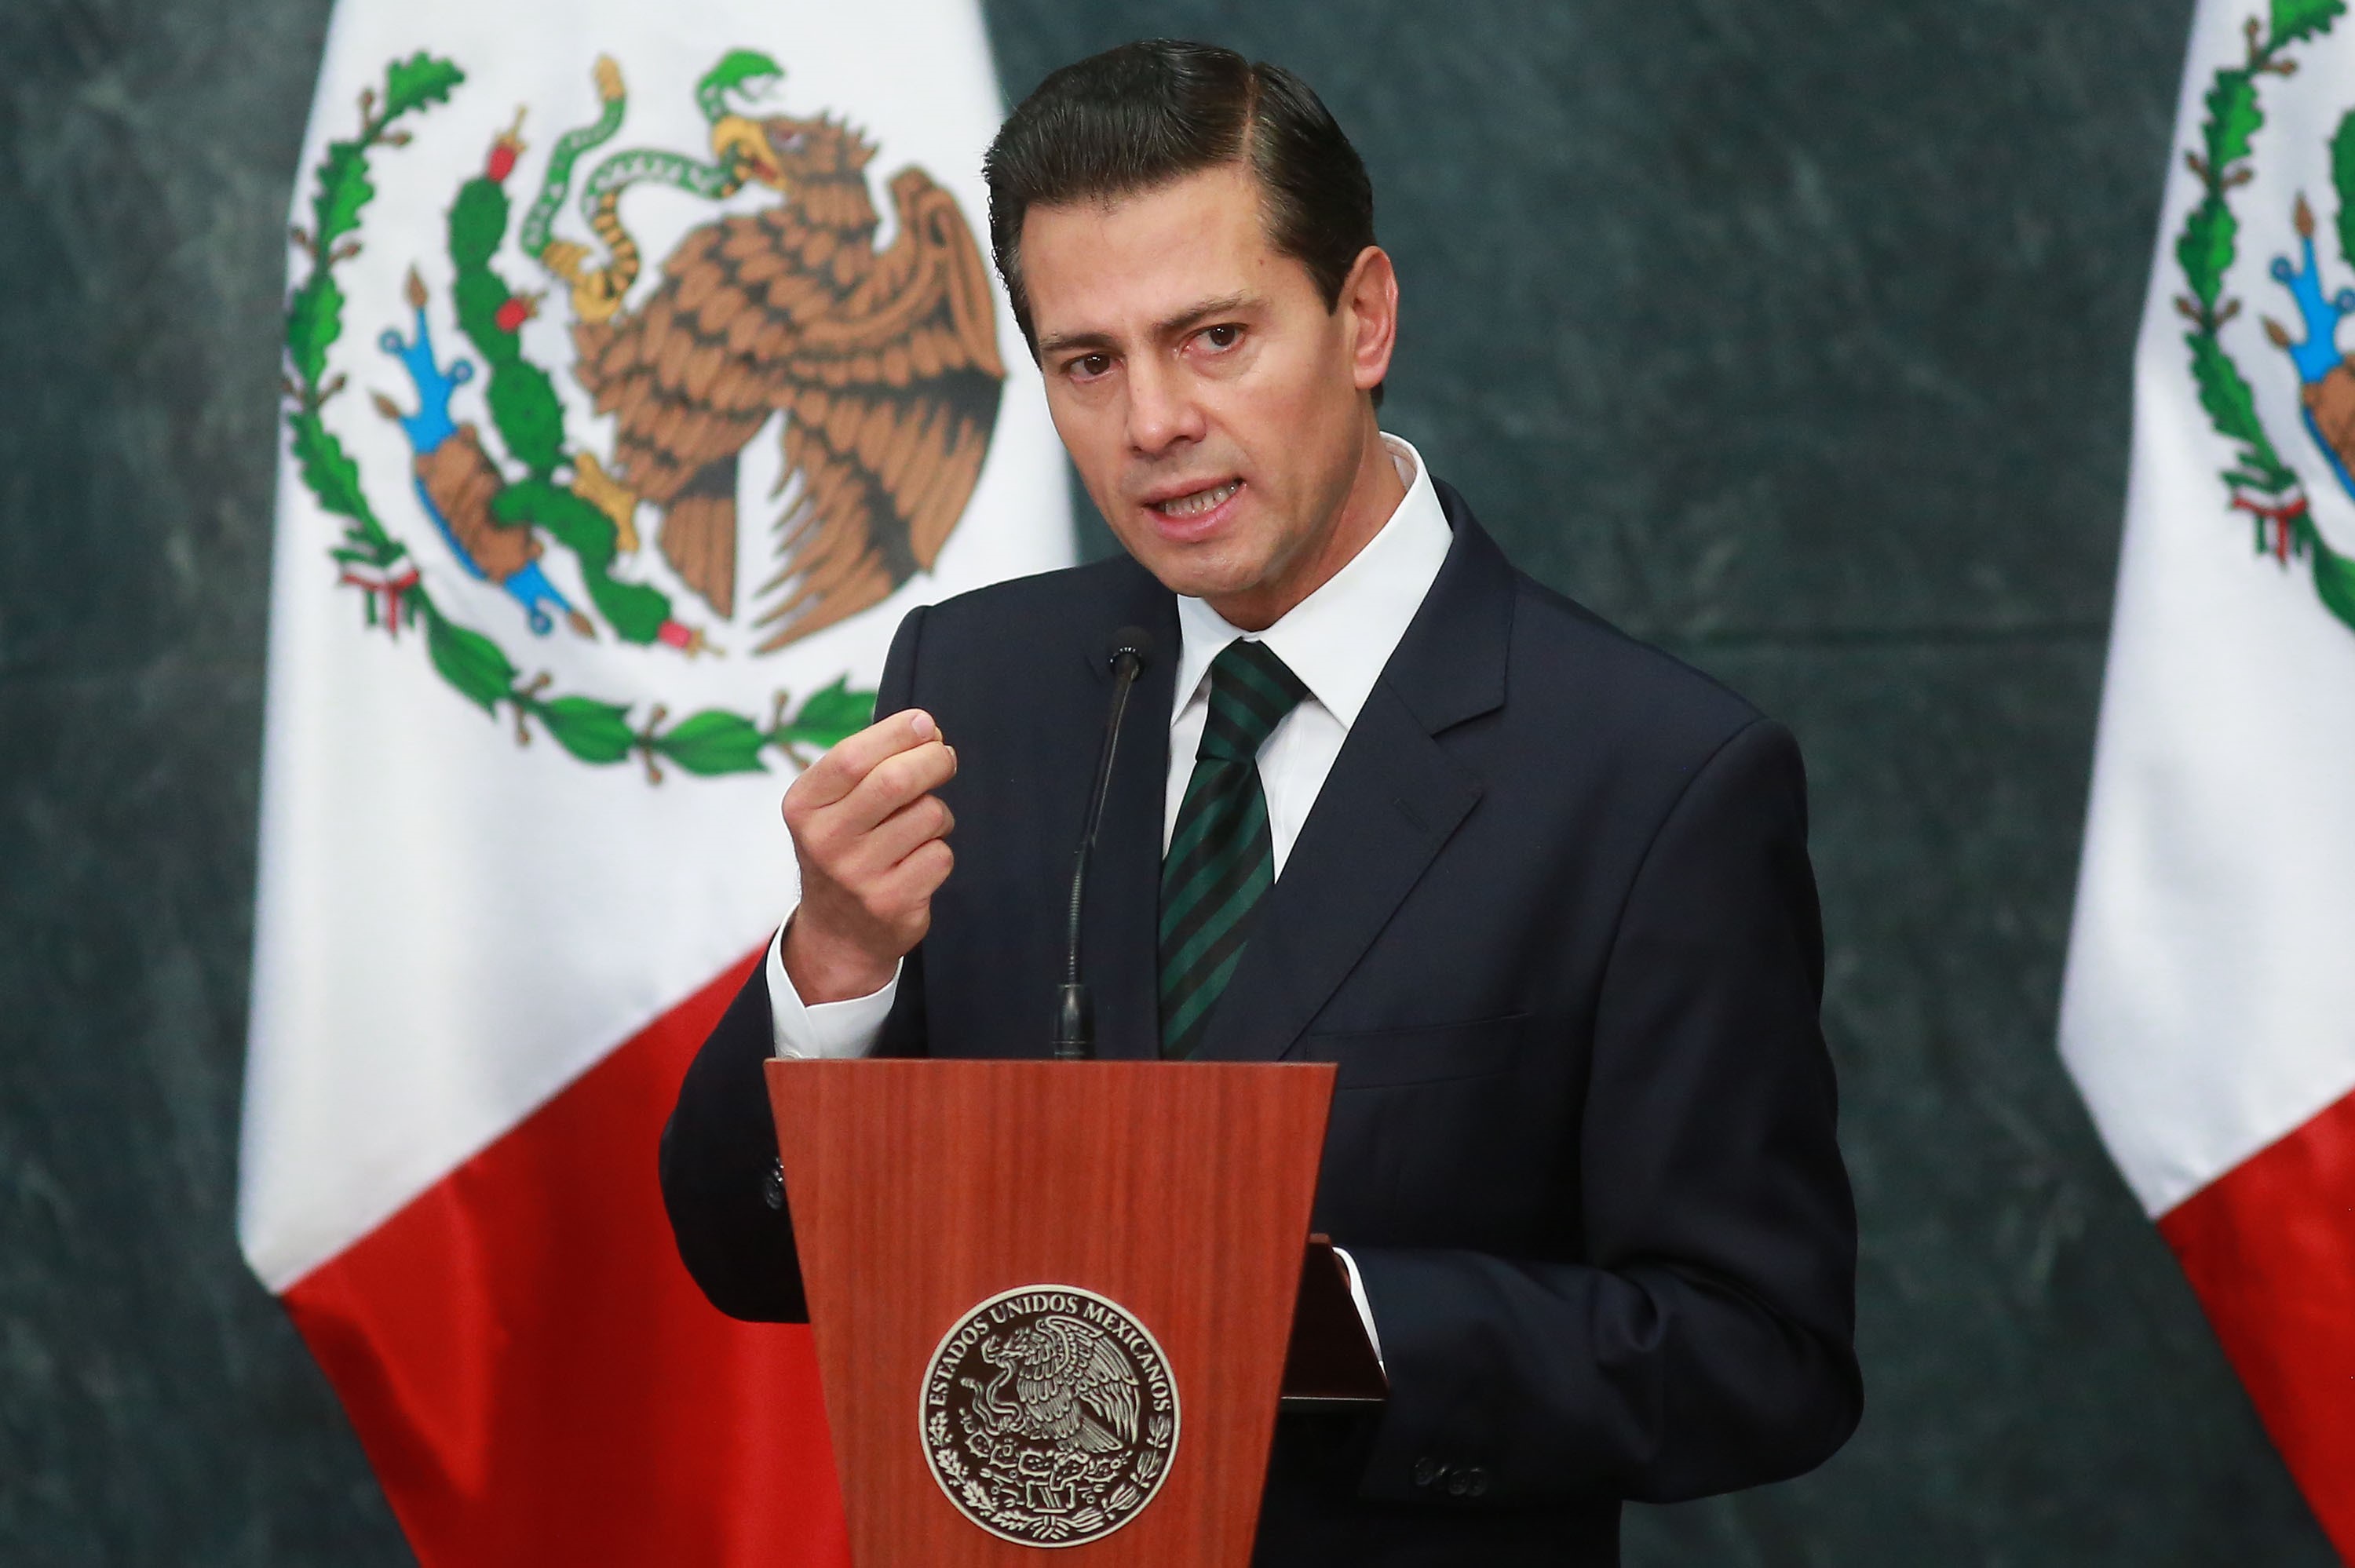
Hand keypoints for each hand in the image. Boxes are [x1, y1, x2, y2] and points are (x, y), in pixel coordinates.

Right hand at [779, 708, 957, 1003]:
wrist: (838, 932)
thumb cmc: (845, 848)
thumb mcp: (833, 805)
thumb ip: (870, 764)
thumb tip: (927, 730)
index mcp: (804, 806)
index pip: (853, 755)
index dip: (899, 733)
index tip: (926, 725)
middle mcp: (824, 841)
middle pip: (895, 780)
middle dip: (933, 760)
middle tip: (945, 759)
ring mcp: (857, 875)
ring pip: (928, 815)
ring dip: (938, 813)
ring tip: (921, 826)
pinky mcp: (891, 903)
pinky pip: (940, 854)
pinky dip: (940, 850)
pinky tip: (919, 861)